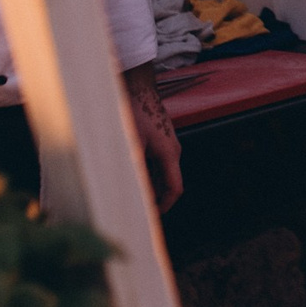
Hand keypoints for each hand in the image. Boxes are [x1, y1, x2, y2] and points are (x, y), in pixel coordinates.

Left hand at [124, 64, 184, 210]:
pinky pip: (157, 163)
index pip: (175, 188)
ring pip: (162, 173)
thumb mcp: (132, 144)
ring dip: (150, 186)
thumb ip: (134, 169)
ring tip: (131, 195)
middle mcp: (173, 151)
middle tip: (137, 210)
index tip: (151, 218)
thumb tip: (131, 192)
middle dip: (155, 198)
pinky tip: (130, 175)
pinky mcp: (160, 139)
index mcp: (169, 154)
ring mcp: (167, 144)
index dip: (165, 206)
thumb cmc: (135, 113)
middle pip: (169, 183)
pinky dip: (147, 173)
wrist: (138, 88)